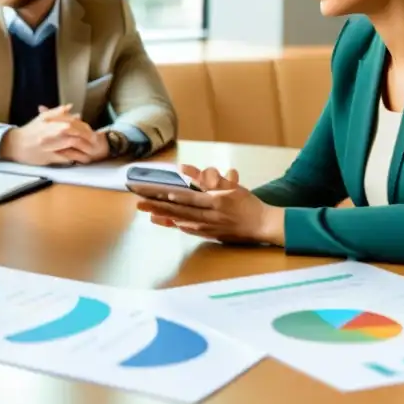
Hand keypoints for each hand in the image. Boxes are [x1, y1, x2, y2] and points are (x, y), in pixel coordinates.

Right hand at [0, 105, 99, 165]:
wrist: (15, 145)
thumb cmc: (29, 131)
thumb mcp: (41, 118)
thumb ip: (56, 112)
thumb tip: (71, 106)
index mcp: (47, 123)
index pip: (69, 124)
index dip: (81, 126)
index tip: (89, 128)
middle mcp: (48, 135)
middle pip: (71, 135)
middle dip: (84, 138)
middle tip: (94, 140)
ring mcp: (48, 147)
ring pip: (69, 148)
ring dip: (81, 149)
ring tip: (91, 151)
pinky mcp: (47, 158)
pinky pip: (63, 158)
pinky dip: (73, 158)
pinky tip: (80, 158)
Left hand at [131, 164, 284, 244]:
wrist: (263, 226)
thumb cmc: (248, 204)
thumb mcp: (231, 187)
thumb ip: (208, 179)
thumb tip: (186, 168)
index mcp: (216, 202)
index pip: (190, 198)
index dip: (173, 196)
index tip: (157, 193)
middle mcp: (211, 217)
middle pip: (180, 211)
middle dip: (158, 206)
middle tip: (140, 203)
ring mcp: (210, 228)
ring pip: (182, 221)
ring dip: (163, 216)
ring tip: (148, 213)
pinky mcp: (211, 236)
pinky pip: (190, 230)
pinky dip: (177, 225)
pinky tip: (166, 221)